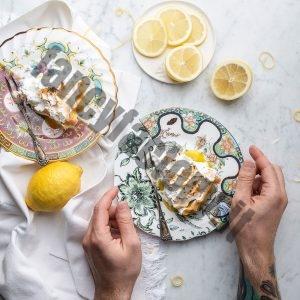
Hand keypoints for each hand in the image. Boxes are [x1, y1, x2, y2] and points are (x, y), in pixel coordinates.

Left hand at [83, 187, 141, 299]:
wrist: (113, 290)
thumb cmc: (125, 270)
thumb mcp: (131, 244)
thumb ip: (126, 221)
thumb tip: (122, 203)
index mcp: (98, 236)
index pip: (100, 209)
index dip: (108, 196)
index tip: (117, 188)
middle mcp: (89, 238)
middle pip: (99, 214)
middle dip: (113, 209)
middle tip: (127, 215)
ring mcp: (87, 242)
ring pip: (98, 221)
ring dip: (111, 218)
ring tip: (124, 228)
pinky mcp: (89, 246)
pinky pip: (98, 229)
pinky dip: (108, 226)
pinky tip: (118, 233)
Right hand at [230, 145, 286, 297]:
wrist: (254, 249)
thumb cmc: (246, 226)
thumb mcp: (241, 200)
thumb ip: (244, 179)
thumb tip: (248, 161)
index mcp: (274, 193)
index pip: (268, 168)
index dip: (259, 156)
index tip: (250, 147)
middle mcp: (280, 195)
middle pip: (273, 172)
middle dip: (259, 165)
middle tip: (244, 164)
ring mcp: (279, 201)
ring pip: (270, 180)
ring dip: (257, 176)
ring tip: (241, 183)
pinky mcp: (274, 206)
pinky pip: (267, 189)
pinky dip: (257, 185)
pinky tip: (246, 192)